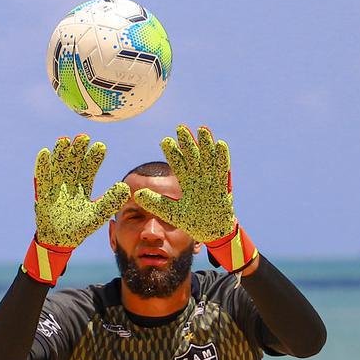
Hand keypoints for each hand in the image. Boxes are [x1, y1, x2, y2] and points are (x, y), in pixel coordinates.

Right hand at [33, 134, 128, 248]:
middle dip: (77, 151)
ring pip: (58, 167)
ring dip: (60, 154)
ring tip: (64, 140)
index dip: (94, 158)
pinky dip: (42, 167)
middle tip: (83, 137)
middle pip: (73, 164)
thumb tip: (125, 187)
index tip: (101, 146)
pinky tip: (44, 153)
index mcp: (82, 187)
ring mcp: (55, 188)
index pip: (89, 169)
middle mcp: (69, 184)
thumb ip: (110, 201)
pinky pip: (42, 179)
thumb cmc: (79, 228)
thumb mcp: (97, 215)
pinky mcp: (43, 195)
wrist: (59, 241)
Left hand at [135, 124, 258, 272]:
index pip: (178, 165)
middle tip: (180, 127)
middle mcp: (199, 178)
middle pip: (193, 157)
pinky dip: (222, 158)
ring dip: (206, 145)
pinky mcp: (222, 187)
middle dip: (187, 143)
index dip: (173, 153)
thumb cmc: (192, 221)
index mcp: (186, 182)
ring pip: (208, 159)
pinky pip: (223, 170)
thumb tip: (137, 194)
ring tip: (202, 129)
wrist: (211, 232)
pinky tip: (220, 144)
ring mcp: (211, 181)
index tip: (165, 141)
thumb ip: (155, 203)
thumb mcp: (171, 212)